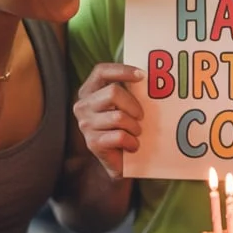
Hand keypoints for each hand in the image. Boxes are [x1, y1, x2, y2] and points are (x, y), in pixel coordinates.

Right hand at [73, 63, 144, 177]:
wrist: (121, 162)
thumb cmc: (125, 128)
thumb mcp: (125, 106)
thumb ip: (130, 90)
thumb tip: (149, 77)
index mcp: (89, 91)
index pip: (101, 71)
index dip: (122, 70)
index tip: (142, 76)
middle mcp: (82, 105)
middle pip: (113, 92)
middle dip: (134, 105)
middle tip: (141, 117)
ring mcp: (85, 125)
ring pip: (119, 116)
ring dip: (135, 127)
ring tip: (136, 133)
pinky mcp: (92, 142)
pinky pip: (120, 136)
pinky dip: (132, 142)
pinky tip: (132, 146)